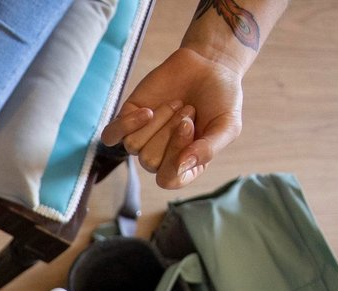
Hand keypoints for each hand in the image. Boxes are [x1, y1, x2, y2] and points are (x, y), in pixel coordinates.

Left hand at [101, 47, 243, 189]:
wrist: (208, 64)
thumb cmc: (220, 99)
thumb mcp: (227, 126)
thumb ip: (209, 150)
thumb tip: (182, 165)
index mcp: (184, 166)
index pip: (168, 180)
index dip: (175, 157)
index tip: (190, 127)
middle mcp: (161, 157)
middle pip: (149, 162)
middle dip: (170, 132)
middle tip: (188, 109)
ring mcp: (143, 139)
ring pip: (134, 146)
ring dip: (159, 121)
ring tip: (177, 104)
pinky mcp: (127, 120)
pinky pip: (111, 136)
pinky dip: (126, 125)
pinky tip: (146, 111)